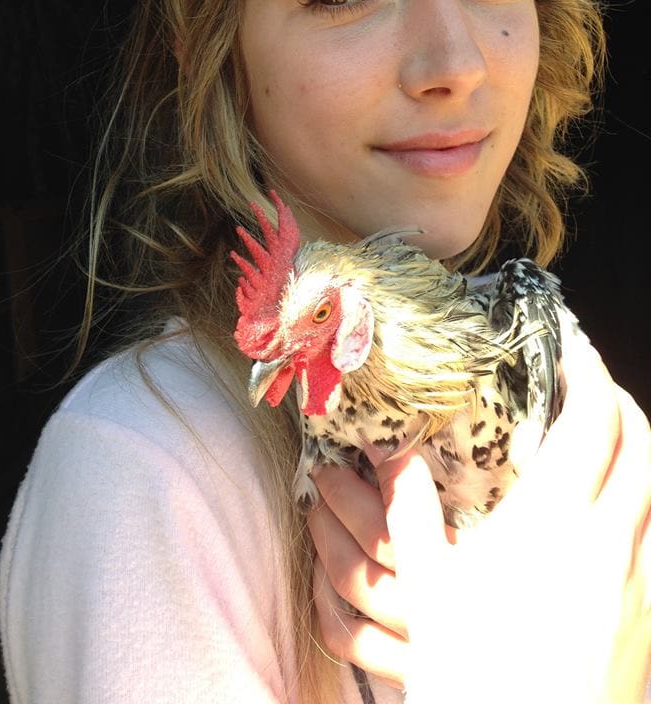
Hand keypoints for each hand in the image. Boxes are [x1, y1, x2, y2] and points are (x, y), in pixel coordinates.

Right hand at [308, 329, 650, 701]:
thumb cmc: (472, 679)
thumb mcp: (429, 590)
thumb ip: (410, 510)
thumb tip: (392, 454)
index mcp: (550, 522)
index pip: (593, 423)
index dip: (589, 373)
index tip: (571, 347)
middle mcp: (607, 543)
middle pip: (641, 447)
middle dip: (623, 403)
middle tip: (591, 385)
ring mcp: (637, 585)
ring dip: (638, 454)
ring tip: (606, 445)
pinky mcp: (648, 623)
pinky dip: (643, 507)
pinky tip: (609, 522)